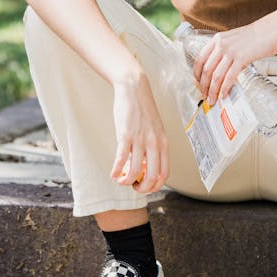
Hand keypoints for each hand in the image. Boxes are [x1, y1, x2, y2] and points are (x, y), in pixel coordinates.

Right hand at [109, 70, 168, 194]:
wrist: (134, 88)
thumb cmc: (143, 109)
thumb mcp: (155, 129)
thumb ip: (154, 146)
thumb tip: (146, 166)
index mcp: (163, 142)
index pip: (164, 174)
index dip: (155, 186)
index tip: (145, 185)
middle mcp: (154, 143)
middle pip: (152, 177)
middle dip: (142, 188)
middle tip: (133, 186)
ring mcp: (140, 139)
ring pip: (135, 171)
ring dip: (126, 181)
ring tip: (120, 179)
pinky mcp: (125, 134)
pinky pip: (121, 159)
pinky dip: (115, 171)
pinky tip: (112, 173)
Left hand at [192, 24, 276, 104]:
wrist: (271, 30)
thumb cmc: (256, 36)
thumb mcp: (234, 39)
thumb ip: (225, 51)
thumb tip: (220, 69)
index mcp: (217, 39)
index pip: (200, 58)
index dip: (196, 73)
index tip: (197, 82)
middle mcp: (221, 45)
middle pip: (206, 69)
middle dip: (203, 86)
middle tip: (204, 96)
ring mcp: (231, 51)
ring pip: (216, 75)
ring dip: (212, 90)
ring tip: (212, 100)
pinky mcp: (242, 58)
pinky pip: (229, 77)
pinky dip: (224, 88)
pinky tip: (223, 95)